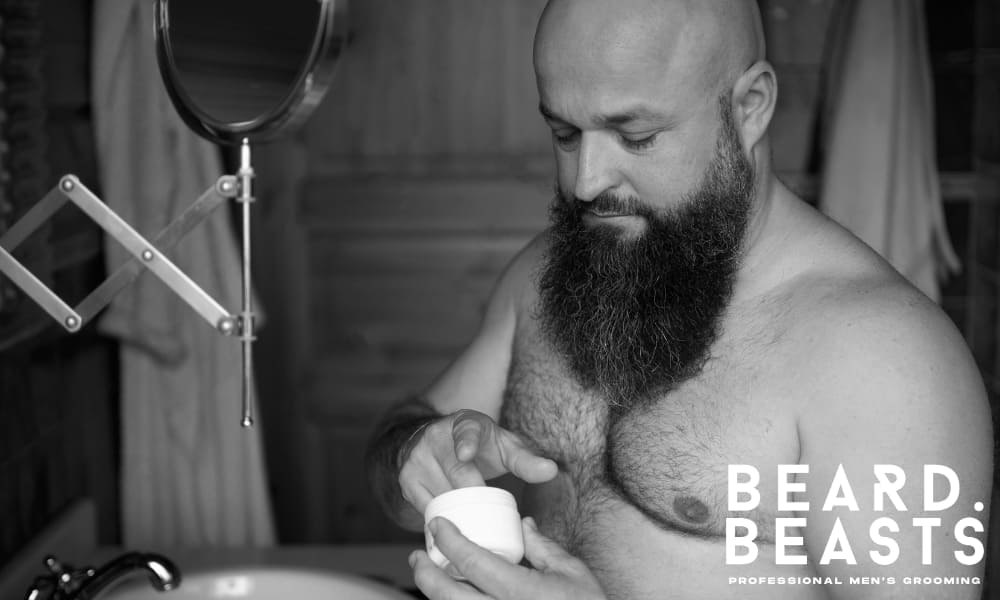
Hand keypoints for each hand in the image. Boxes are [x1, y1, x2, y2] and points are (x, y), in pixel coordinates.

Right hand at [400, 410, 557, 514]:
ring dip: (459, 512)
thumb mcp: (503, 446)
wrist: (434, 441)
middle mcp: (435, 437)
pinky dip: (442, 520)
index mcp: (464, 423)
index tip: (466, 453)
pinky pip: (426, 508)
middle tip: (492, 517)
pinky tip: (454, 530)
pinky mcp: (406, 480)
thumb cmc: (479, 445)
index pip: (466, 431)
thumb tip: (551, 471)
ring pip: (442, 495)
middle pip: (457, 474)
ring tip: (477, 525)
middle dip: (475, 497)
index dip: (467, 442)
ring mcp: (416, 458)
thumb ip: (526, 460)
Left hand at [410, 516, 606, 599]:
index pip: (473, 561)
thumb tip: (522, 524)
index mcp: (522, 592)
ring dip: (433, 596)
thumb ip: (544, 547)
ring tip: (429, 578)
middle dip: (425, 574)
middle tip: (418, 556)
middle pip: (448, 596)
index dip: (449, 540)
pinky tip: (450, 599)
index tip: (438, 526)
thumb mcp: (572, 573)